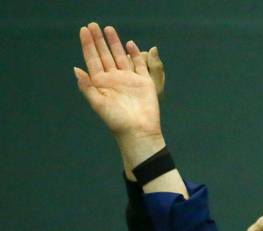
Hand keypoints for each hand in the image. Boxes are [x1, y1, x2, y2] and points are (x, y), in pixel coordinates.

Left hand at [75, 23, 161, 142]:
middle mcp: (113, 78)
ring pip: (120, 56)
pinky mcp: (144, 82)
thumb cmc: (117, 121)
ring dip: (114, 43)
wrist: (139, 131)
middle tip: (93, 25)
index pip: (92, 59)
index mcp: (101, 83)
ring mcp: (129, 79)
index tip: (84, 31)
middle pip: (104, 54)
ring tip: (109, 28)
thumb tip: (76, 69)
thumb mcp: (98, 104)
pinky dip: (134, 54)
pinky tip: (130, 43)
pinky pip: (138, 64)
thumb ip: (87, 87)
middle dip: (99, 40)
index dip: (88, 45)